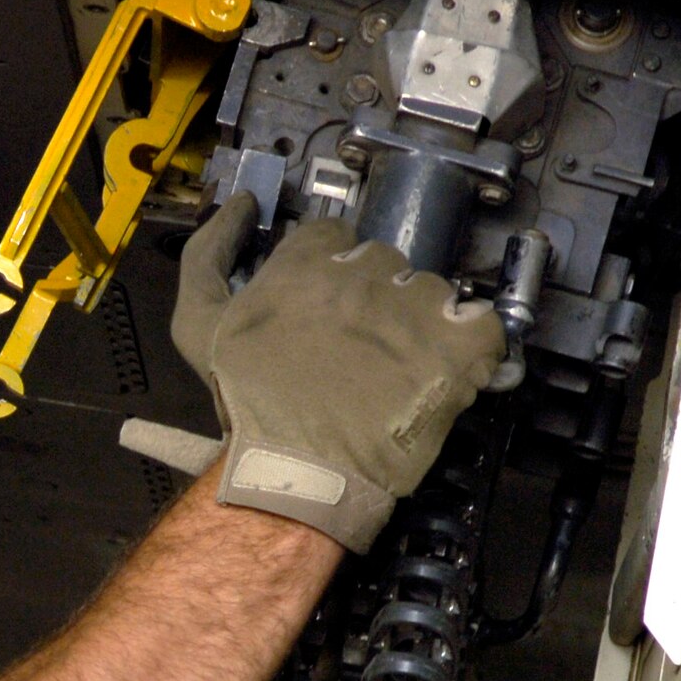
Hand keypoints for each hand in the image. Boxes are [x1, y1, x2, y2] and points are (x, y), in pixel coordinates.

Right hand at [171, 194, 502, 551]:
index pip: (334, 236)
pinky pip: (483, 327)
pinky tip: (451, 371)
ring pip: (430, 291)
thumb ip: (208, 254)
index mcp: (306, 262)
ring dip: (421, 322)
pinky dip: (474, 347)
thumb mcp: (197, 325)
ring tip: (402, 369)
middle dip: (376, 297)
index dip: (333, 270)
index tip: (332, 305)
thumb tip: (239, 207)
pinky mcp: (454, 349)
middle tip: (363, 346)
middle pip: (384, 262)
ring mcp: (412, 308)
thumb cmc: (248, 408)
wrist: (295, 474)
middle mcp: (361, 274)